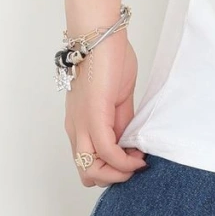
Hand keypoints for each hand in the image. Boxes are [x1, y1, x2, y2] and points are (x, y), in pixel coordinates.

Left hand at [64, 31, 147, 186]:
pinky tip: (138, 155)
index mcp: (80, 126)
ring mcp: (82, 125)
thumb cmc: (108, 62)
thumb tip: (130, 144)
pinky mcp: (93, 116)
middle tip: (135, 165)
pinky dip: (123, 160)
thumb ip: (121, 124)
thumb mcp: (117, 102)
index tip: (134, 161)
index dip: (112, 171)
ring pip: (90, 171)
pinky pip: (105, 150)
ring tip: (137, 162)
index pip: (87, 166)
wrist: (99, 38)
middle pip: (86, 175)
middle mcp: (76, 130)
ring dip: (119, 173)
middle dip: (115, 177)